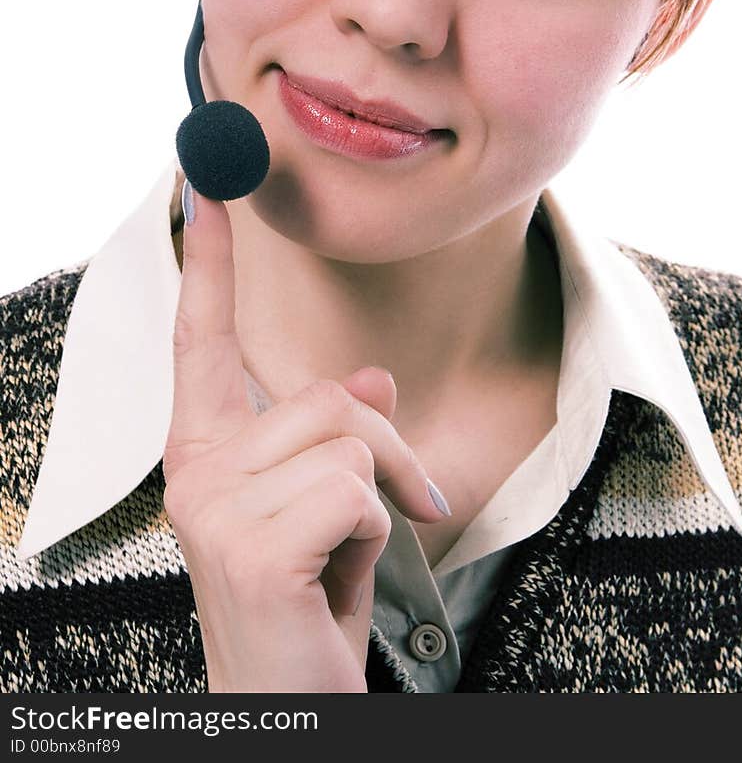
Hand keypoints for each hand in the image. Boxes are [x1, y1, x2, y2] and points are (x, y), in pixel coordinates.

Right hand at [162, 183, 449, 692]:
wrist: (287, 707)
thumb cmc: (305, 604)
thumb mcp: (332, 505)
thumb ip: (338, 435)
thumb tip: (372, 375)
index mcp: (205, 448)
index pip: (204, 336)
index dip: (211, 257)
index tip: (206, 180)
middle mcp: (194, 468)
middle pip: (332, 396)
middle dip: (389, 453)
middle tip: (401, 510)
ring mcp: (213, 506)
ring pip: (352, 438)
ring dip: (383, 498)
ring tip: (348, 558)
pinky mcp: (250, 543)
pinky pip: (357, 488)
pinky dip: (375, 534)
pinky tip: (336, 581)